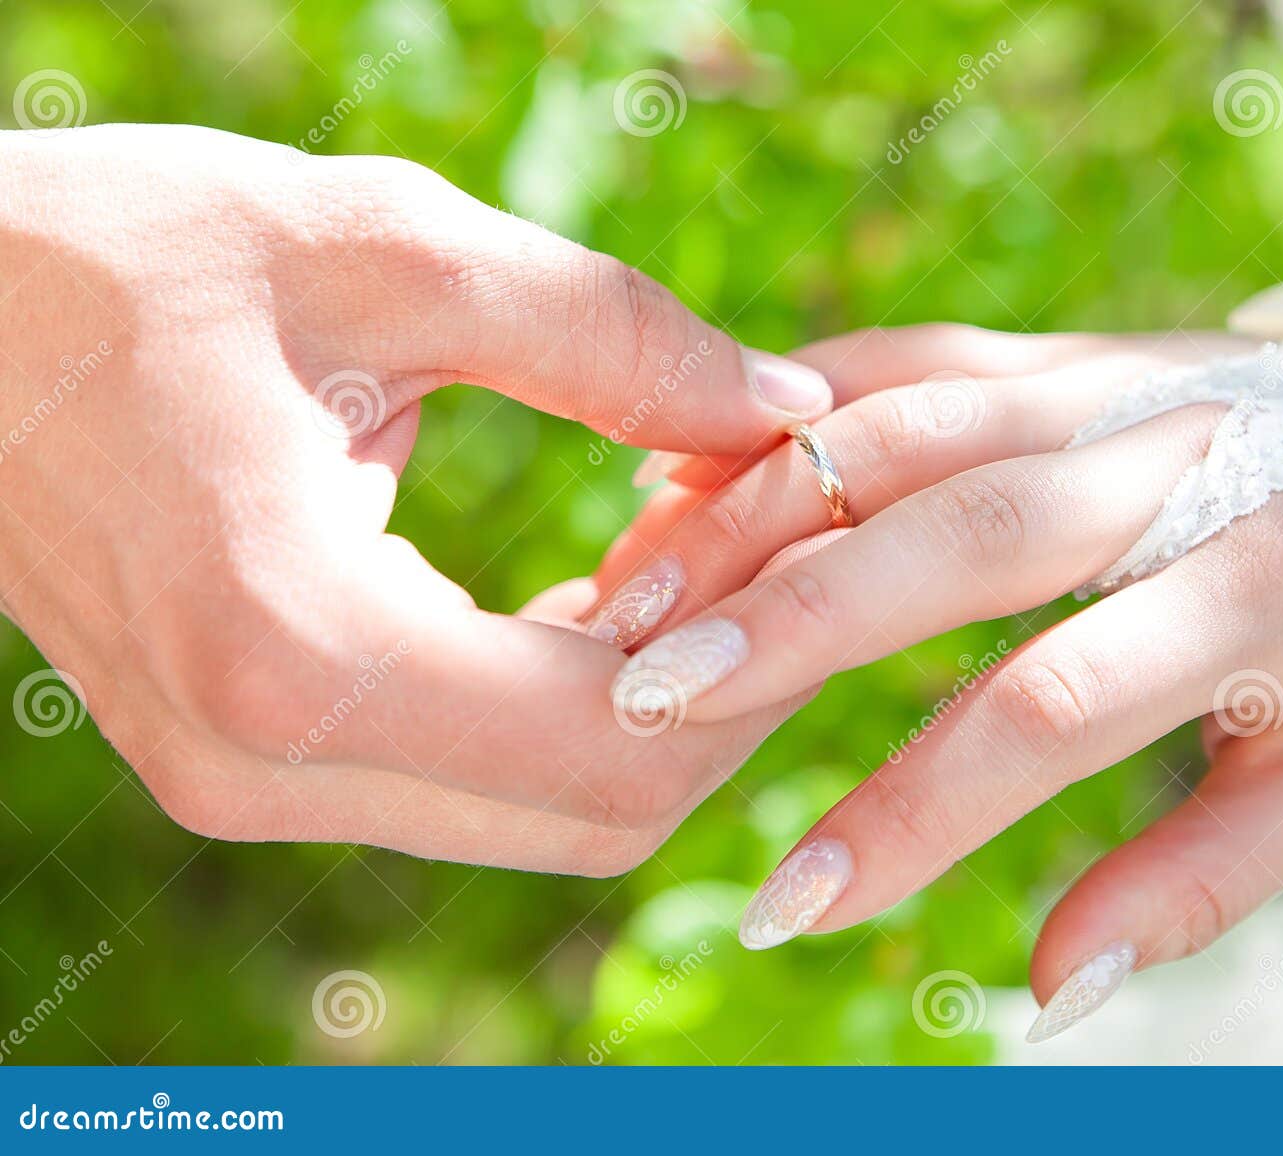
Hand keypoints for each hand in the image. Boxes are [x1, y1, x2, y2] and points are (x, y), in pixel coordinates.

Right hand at [0, 124, 833, 870]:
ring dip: (651, 708)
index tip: (808, 533)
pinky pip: (468, 784)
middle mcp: (269, 760)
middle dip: (725, 694)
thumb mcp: (383, 249)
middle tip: (773, 547)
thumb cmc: (121, 258)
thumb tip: (791, 409)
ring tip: (691, 556)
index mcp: (299, 643)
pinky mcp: (242, 764)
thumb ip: (612, 336)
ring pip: (540, 817)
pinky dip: (564, 711)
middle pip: (600, 813)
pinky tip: (597, 598)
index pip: (620, 742)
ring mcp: (246, 784)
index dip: (757, 656)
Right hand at [592, 323, 1282, 1034]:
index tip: (790, 906)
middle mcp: (1173, 462)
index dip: (913, 811)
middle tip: (642, 697)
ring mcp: (1108, 387)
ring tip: (626, 599)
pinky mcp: (1060, 353)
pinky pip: (904, 361)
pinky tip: (677, 477)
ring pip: (905, 425)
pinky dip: (785, 418)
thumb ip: (1202, 883)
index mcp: (1264, 588)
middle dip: (785, 615)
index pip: (1053, 703)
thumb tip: (1052, 995)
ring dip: (754, 506)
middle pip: (953, 530)